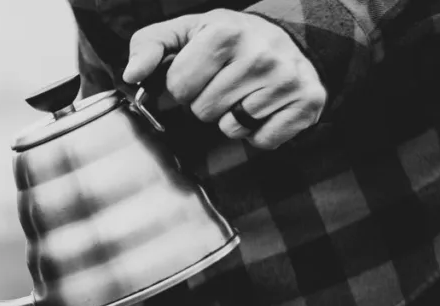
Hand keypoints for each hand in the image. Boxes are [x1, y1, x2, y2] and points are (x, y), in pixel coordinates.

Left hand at [123, 9, 326, 149]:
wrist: (287, 38)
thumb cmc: (227, 40)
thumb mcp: (185, 31)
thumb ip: (149, 45)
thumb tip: (132, 74)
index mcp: (226, 32)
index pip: (178, 86)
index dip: (181, 85)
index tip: (197, 73)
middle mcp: (261, 54)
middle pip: (203, 110)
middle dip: (206, 102)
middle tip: (223, 83)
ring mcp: (286, 80)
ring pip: (231, 127)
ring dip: (231, 118)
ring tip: (243, 93)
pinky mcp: (306, 104)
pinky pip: (261, 140)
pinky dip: (257, 132)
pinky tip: (263, 107)